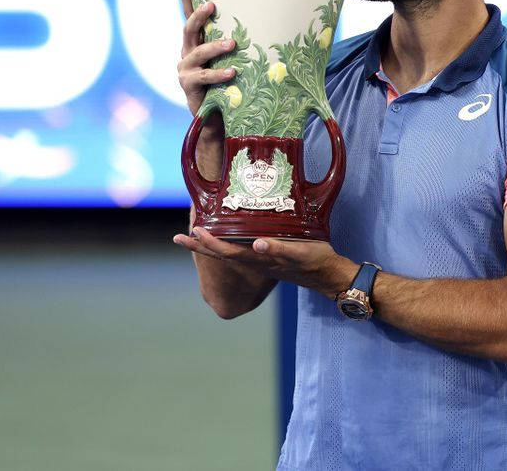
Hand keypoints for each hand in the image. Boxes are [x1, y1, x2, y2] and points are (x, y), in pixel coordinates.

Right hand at [175, 0, 236, 115]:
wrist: (215, 115)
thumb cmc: (227, 82)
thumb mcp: (229, 58)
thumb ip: (235, 42)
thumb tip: (267, 22)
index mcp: (196, 41)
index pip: (188, 14)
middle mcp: (187, 51)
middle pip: (188, 28)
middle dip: (199, 16)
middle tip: (212, 6)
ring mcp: (186, 68)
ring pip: (198, 52)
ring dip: (215, 47)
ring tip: (232, 44)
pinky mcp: (188, 85)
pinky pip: (205, 77)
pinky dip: (219, 74)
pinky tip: (233, 72)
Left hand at [175, 228, 357, 297]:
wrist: (328, 275)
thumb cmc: (315, 261)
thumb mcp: (299, 253)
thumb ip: (278, 249)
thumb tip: (257, 243)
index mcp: (259, 258)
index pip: (227, 251)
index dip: (208, 243)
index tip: (192, 231)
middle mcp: (256, 259)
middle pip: (222, 253)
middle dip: (200, 246)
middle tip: (179, 237)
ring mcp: (261, 259)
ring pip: (231, 252)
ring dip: (211, 245)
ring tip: (195, 235)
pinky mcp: (269, 257)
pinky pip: (244, 250)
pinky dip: (231, 244)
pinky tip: (226, 238)